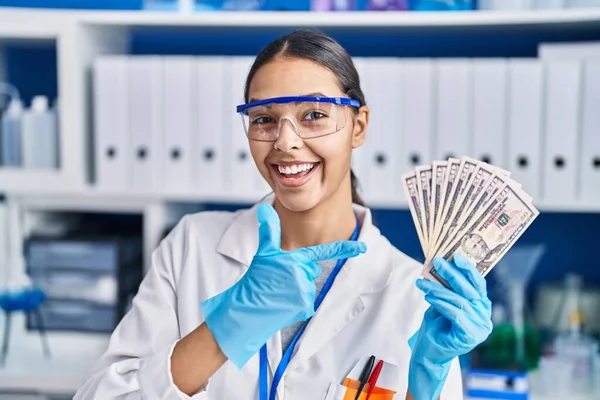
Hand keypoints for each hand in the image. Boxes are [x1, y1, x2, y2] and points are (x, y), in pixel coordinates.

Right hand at [201, 203, 365, 368]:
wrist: (246, 310)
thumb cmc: (255, 280)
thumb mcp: (263, 253)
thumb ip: (269, 230)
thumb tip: (265, 208)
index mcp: (296, 257)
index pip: (325, 251)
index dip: (346, 248)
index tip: (362, 247)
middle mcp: (303, 273)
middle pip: (310, 269)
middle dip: (298, 273)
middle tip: (278, 280)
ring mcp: (305, 290)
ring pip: (308, 286)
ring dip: (296, 290)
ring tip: (278, 293)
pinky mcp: (304, 306)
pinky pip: (306, 302)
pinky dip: (296, 304)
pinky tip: (282, 304)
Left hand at [408, 254, 492, 399]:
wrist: (429, 353)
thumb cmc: (437, 326)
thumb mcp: (443, 302)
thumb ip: (448, 288)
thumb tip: (443, 265)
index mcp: (482, 306)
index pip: (478, 284)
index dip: (468, 269)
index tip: (455, 256)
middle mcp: (484, 316)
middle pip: (469, 290)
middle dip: (451, 274)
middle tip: (436, 262)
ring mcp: (480, 327)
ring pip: (458, 301)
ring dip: (438, 289)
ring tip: (423, 283)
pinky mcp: (470, 336)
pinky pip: (454, 314)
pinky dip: (440, 303)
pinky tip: (428, 297)